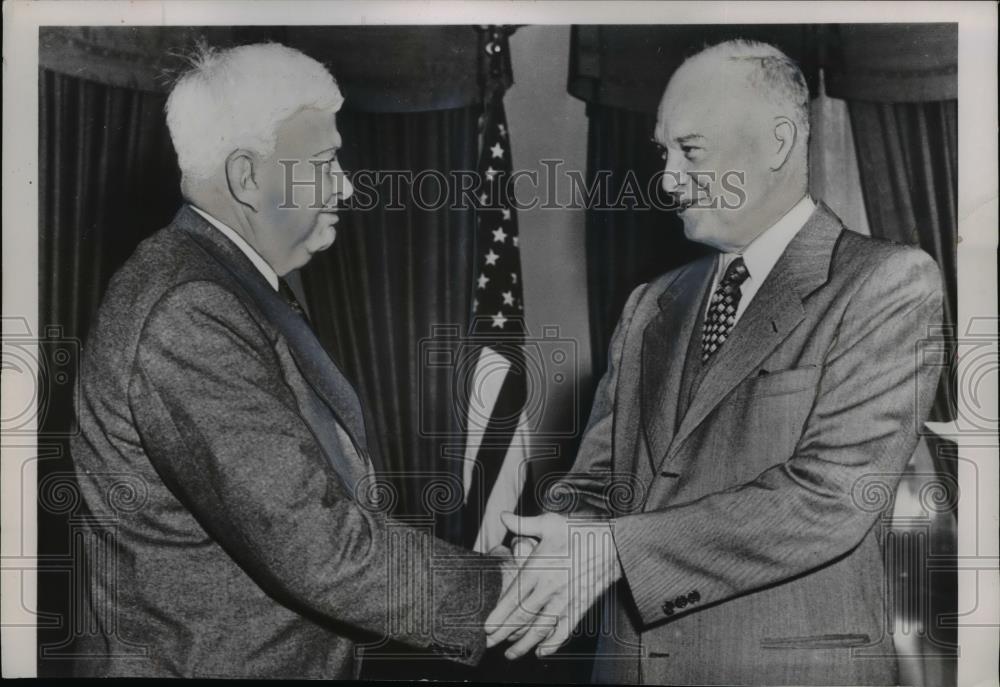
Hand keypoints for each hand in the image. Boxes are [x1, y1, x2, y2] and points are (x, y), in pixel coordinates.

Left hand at [485, 512, 621, 658]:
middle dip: (504, 633)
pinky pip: (565, 630)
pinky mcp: (580, 606)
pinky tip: (542, 652)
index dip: (499, 614)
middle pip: (523, 616)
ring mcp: (566, 599)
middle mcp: (551, 587)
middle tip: (488, 644)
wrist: (615, 544)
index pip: (514, 596)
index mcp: (540, 567)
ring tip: (510, 654)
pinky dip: (553, 643)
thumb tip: (503, 517)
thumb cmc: (581, 531)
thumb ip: (524, 524)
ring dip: (524, 643)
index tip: (486, 627)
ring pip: (541, 628)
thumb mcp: (551, 522)